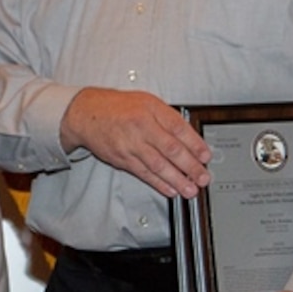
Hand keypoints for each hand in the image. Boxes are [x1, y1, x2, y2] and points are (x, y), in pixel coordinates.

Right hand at [60, 88, 210, 197]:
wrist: (86, 113)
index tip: (206, 156)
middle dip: (191, 166)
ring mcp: (131, 144)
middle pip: (171, 149)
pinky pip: (144, 173)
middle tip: (203, 177)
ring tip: (191, 189)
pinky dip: (159, 183)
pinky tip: (170, 189)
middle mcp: (142, 126)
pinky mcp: (122, 158)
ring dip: (177, 180)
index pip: (179, 128)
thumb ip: (167, 118)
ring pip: (159, 165)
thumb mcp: (146, 102)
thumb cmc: (117, 107)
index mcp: (151, 109)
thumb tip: (190, 138)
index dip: (195, 144)